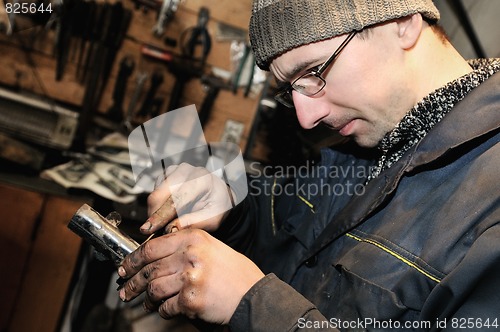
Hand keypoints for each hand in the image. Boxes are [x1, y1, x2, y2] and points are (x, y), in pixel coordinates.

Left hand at [118, 229, 264, 323]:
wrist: (253, 295)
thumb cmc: (234, 273)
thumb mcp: (211, 248)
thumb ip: (185, 248)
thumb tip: (154, 258)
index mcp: (193, 239)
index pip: (152, 247)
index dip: (133, 259)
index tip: (125, 267)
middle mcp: (190, 255)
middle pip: (149, 269)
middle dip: (132, 282)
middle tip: (126, 289)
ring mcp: (190, 277)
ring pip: (153, 289)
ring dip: (147, 299)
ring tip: (147, 303)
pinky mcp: (191, 299)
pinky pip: (166, 307)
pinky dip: (163, 311)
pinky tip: (167, 310)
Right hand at [141, 163, 234, 233]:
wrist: (218, 195)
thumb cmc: (217, 206)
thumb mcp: (213, 218)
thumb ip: (194, 222)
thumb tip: (172, 228)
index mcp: (201, 179)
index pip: (176, 198)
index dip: (162, 215)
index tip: (151, 228)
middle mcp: (187, 170)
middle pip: (161, 193)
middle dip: (154, 214)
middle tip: (152, 230)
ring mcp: (176, 170)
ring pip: (155, 192)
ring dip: (156, 210)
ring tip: (166, 222)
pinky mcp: (167, 173)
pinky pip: (155, 191)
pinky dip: (157, 204)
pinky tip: (168, 212)